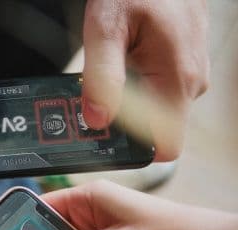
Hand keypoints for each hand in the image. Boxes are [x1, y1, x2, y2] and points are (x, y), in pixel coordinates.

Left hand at [81, 0, 208, 160]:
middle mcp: (190, 82)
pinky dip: (134, 83)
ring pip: (153, 109)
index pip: (166, 146)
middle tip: (90, 98)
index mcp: (176, 79)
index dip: (133, 149)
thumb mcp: (105, 30)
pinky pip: (157, 88)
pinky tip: (119, 61)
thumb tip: (97, 120)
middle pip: (153, 129)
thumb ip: (101, 78)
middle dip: (120, 121)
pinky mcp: (182, 65)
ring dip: (125, 99)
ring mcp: (189, 74)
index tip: (104, 137)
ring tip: (105, 70)